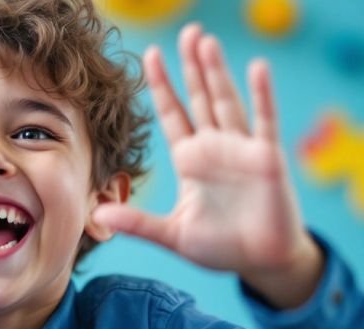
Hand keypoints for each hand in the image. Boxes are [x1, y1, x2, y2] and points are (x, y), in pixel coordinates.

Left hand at [93, 24, 321, 307]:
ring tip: (206, 42)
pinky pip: (264, 121)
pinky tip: (257, 68)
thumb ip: (137, 223)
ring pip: (226, 102)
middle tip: (186, 31)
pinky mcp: (267, 158)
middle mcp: (215, 147)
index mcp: (190, 160)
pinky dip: (261, 95)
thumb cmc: (221, 247)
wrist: (262, 262)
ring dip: (216, 73)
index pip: (172, 114)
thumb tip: (96, 216)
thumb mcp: (173, 235)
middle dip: (191, 66)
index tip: (149, 55)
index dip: (161, 86)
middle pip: (199, 97)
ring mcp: (242, 149)